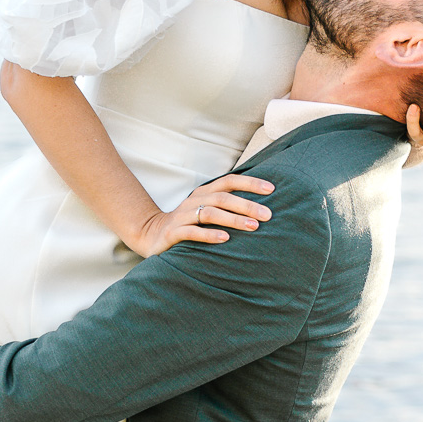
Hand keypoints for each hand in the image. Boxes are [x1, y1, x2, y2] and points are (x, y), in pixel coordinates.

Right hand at [129, 174, 274, 256]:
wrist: (151, 235)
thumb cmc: (189, 224)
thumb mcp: (207, 211)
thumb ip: (228, 207)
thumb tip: (262, 208)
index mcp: (204, 193)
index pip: (229, 182)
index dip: (250, 183)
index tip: (271, 189)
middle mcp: (194, 201)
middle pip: (222, 198)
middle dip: (247, 205)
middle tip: (267, 215)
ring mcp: (182, 216)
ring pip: (209, 213)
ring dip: (233, 219)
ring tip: (252, 226)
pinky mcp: (173, 233)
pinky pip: (192, 232)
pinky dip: (209, 234)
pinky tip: (225, 239)